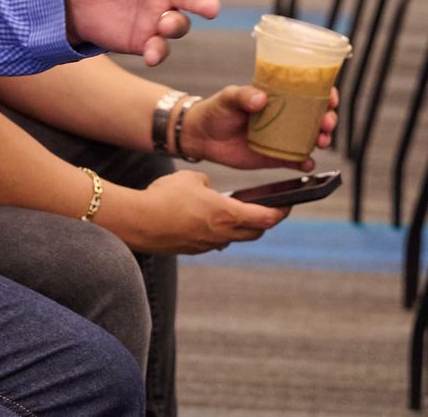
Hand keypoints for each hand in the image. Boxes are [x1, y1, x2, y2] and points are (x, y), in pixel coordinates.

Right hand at [103, 169, 286, 254]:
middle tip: (267, 210)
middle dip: (263, 222)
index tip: (288, 206)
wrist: (139, 221)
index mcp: (227, 214)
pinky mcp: (192, 249)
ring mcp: (207, 245)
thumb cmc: (166, 196)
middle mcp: (222, 234)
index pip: (266, 217)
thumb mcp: (192, 178)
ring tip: (233, 213)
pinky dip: (216, 231)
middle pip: (255, 232)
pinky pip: (212, 241)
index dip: (280, 212)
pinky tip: (204, 219)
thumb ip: (207, 184)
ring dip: (239, 228)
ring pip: (233, 238)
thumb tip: (208, 191)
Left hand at [178, 85, 338, 170]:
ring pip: (312, 138)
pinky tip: (307, 162)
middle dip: (328, 118)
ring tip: (321, 141)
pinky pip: (297, 160)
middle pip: (316, 115)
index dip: (324, 93)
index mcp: (277, 96)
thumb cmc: (216, 110)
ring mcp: (282, 137)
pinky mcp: (276, 157)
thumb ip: (243, 96)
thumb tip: (260, 98)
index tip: (330, 97)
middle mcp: (285, 116)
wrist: (202, 137)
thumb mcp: (228, 97)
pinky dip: (306, 162)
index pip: (308, 91)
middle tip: (326, 123)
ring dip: (322, 139)